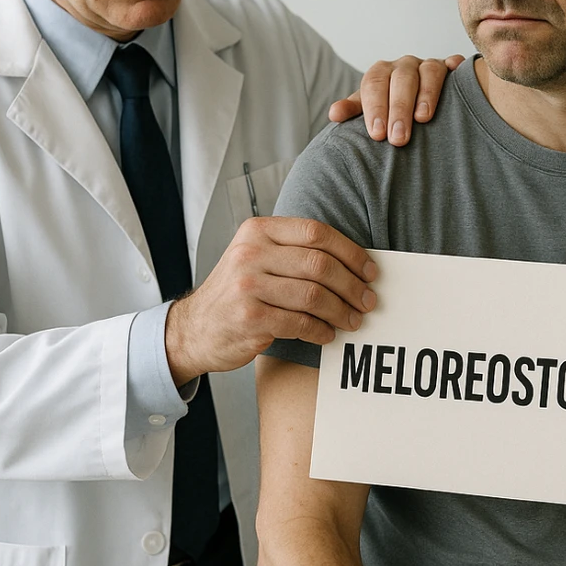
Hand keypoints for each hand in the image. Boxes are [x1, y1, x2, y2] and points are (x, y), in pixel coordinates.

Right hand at [164, 217, 375, 382]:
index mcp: (257, 231)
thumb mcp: (256, 258)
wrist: (194, 328)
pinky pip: (300, 322)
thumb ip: (294, 252)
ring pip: (314, 295)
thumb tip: (353, 265)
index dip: (350, 252)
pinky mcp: (249, 317)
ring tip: (353, 320)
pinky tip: (328, 334)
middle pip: (319, 264)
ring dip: (341, 311)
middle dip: (352, 285)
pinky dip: (321, 330)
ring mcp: (247, 285)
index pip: (316, 232)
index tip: (370, 270)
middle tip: (368, 300)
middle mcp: (250, 253)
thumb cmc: (237, 293)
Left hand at [329, 54, 465, 145]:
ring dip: (426, 94)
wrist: (410, 98)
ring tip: (424, 119)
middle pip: (401, 79)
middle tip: (398, 139)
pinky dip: (457, 67)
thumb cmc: (386, 109)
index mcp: (381, 72)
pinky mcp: (450, 69)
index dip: (375, 108)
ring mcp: (428, 65)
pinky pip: (454, 64)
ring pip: (429, 71)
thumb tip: (334, 114)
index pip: (374, 84)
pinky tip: (458, 73)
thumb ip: (352, 111)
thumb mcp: (367, 109)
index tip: (377, 135)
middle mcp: (404, 65)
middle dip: (399, 109)